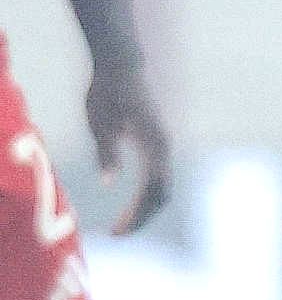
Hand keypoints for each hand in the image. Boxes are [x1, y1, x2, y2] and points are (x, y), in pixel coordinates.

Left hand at [85, 68, 171, 234]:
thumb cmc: (107, 92)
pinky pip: (160, 176)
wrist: (123, 66)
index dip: (136, 214)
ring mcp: (164, 146)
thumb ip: (106, 152)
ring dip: (146, 207)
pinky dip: (149, 194)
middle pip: (162, 194)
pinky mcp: (159, 143)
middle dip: (141, 217)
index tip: (116, 232)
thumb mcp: (99, 123)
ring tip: (124, 222)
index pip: (151, 191)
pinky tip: (134, 202)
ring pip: (163, 187)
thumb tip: (108, 183)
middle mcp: (165, 148)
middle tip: (117, 233)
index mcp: (153, 146)